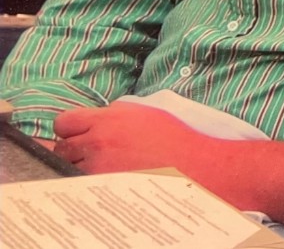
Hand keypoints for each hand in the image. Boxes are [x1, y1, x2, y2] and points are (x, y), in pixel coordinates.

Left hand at [52, 104, 283, 224]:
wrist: (201, 167)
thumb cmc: (180, 140)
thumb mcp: (148, 114)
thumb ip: (117, 115)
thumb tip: (98, 120)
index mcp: (110, 119)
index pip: (64, 122)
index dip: (70, 129)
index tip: (81, 135)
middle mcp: (99, 142)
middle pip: (61, 149)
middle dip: (73, 153)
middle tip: (95, 157)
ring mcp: (100, 169)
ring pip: (68, 172)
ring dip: (79, 172)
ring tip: (105, 173)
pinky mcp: (106, 191)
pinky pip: (83, 190)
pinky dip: (90, 189)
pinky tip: (109, 186)